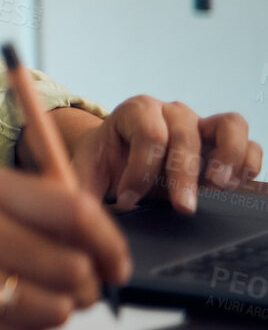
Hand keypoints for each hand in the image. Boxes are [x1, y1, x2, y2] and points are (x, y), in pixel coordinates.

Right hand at [0, 166, 130, 329]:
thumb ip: (36, 209)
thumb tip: (105, 247)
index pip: (77, 212)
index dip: (111, 244)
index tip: (117, 266)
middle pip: (74, 269)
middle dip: (85, 288)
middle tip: (71, 289)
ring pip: (54, 311)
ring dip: (55, 313)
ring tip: (30, 302)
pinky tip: (1, 318)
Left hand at [65, 98, 261, 213]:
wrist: (119, 156)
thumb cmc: (104, 162)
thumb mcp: (86, 171)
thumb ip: (81, 188)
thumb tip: (80, 218)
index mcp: (135, 111)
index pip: (148, 134)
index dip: (140, 171)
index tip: (128, 201)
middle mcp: (171, 112)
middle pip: (187, 134)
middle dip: (184, 174)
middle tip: (182, 207)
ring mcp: (201, 124)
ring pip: (230, 124)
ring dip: (228, 156)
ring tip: (217, 186)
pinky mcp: (221, 142)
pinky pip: (248, 142)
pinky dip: (246, 162)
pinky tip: (232, 185)